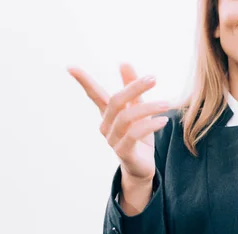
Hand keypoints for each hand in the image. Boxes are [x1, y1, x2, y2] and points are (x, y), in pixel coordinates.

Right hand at [67, 63, 169, 184]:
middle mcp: (106, 126)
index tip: (70, 66)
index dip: (84, 81)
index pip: (94, 95)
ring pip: (126, 118)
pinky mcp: (123, 152)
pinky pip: (134, 135)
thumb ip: (132, 89)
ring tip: (167, 103)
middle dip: (134, 87)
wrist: (142, 167)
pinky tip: (163, 120)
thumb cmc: (139, 137)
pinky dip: (150, 125)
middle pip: (115, 102)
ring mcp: (112, 140)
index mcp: (107, 114)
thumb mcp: (138, 109)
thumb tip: (123, 62)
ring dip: (148, 108)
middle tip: (153, 78)